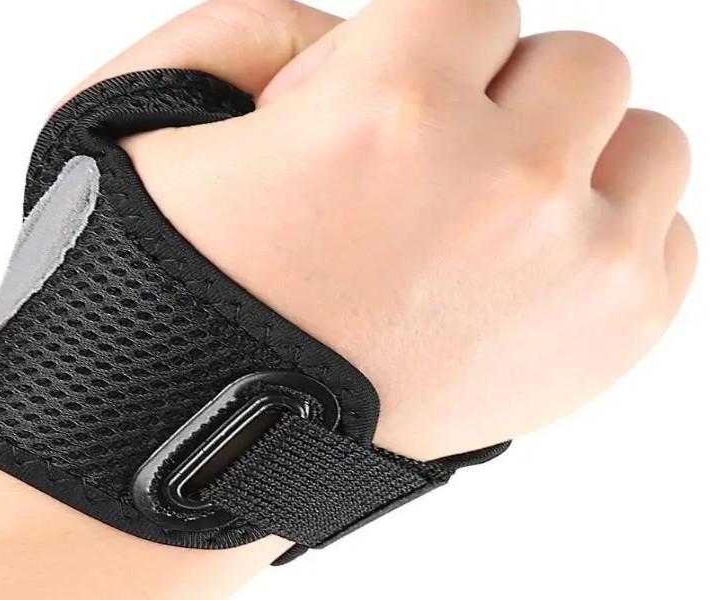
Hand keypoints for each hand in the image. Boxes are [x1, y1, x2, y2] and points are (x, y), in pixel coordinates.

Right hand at [102, 0, 695, 459]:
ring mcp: (573, 269)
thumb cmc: (176, 305)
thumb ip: (260, 26)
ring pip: (645, 143)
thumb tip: (364, 37)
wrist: (210, 440)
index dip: (422, 49)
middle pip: (579, 65)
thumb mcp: (149, 124)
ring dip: (573, 162)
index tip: (386, 105)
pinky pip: (665, 236)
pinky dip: (608, 238)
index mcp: (390, 113)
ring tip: (486, 217)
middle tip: (434, 165)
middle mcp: (501, 188)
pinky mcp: (611, 340)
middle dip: (503, 98)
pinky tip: (520, 272)